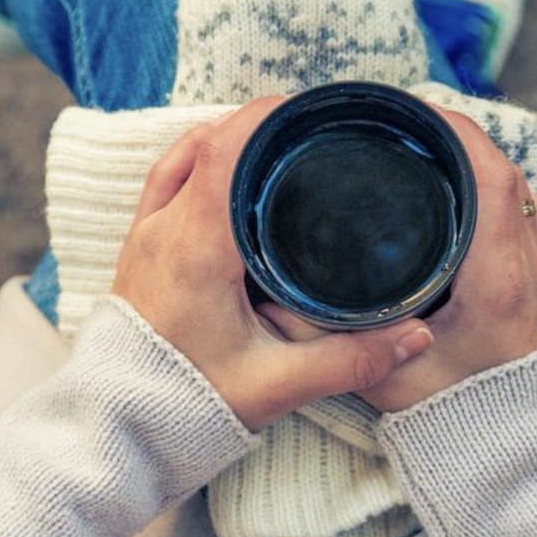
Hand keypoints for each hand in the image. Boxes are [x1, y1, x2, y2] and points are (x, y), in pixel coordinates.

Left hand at [111, 98, 435, 431]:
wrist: (120, 430)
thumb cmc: (187, 406)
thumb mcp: (277, 385)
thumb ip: (350, 360)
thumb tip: (417, 335)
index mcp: (196, 248)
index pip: (225, 151)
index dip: (266, 117)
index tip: (310, 107)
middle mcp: (163, 230)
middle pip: (207, 142)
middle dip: (259, 123)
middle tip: (310, 125)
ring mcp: (145, 237)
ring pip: (182, 156)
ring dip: (227, 140)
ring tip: (277, 142)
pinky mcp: (138, 251)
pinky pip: (166, 181)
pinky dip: (199, 162)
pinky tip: (231, 173)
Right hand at [259, 108, 536, 412]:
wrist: (510, 451)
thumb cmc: (454, 418)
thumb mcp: (380, 377)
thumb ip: (325, 341)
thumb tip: (271, 302)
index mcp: (495, 278)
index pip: (489, 176)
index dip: (453, 130)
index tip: (410, 110)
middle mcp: (525, 267)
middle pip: (505, 171)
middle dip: (457, 136)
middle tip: (405, 124)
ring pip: (518, 191)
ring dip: (477, 162)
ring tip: (425, 147)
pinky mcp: (536, 287)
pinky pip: (522, 216)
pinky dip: (492, 191)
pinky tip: (455, 194)